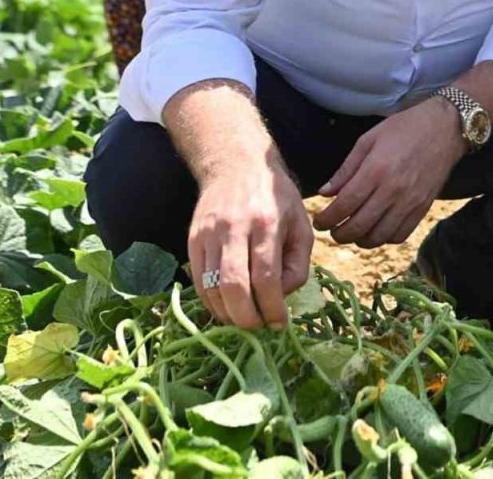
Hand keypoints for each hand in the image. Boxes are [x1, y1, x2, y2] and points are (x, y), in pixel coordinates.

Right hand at [187, 154, 312, 329]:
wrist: (236, 165)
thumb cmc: (276, 197)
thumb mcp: (300, 223)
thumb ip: (298, 263)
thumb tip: (281, 298)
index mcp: (266, 222)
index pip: (266, 276)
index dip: (272, 307)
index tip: (280, 324)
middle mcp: (234, 228)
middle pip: (234, 286)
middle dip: (247, 317)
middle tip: (259, 328)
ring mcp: (209, 234)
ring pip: (211, 288)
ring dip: (227, 314)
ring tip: (244, 320)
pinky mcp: (192, 240)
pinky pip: (198, 282)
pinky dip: (211, 302)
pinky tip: (227, 307)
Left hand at [313, 97, 465, 248]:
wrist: (445, 128)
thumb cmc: (404, 128)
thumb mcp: (369, 139)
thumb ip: (346, 169)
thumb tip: (325, 192)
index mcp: (376, 170)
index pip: (344, 205)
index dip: (326, 219)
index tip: (319, 221)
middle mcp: (393, 190)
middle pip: (358, 226)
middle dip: (339, 234)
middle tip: (332, 230)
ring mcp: (410, 202)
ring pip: (378, 236)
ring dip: (360, 240)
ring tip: (353, 232)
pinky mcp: (423, 208)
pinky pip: (400, 235)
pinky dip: (384, 238)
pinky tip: (376, 229)